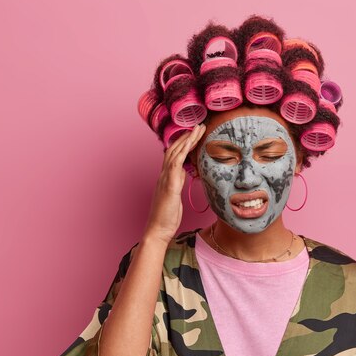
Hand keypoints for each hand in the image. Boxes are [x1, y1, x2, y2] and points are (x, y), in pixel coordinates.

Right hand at [143, 124, 205, 244]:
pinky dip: (181, 154)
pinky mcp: (169, 187)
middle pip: (174, 150)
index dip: (183, 143)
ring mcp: (165, 180)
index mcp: (166, 178)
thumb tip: (183, 172)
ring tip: (197, 130)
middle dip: (186, 137)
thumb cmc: (167, 216)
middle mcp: (164, 176)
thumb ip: (178, 182)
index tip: (194, 134)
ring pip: (175, 154)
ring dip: (186, 141)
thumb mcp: (175, 196)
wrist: (158, 230)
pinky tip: (189, 145)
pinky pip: (175, 166)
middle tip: (198, 126)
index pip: (175, 155)